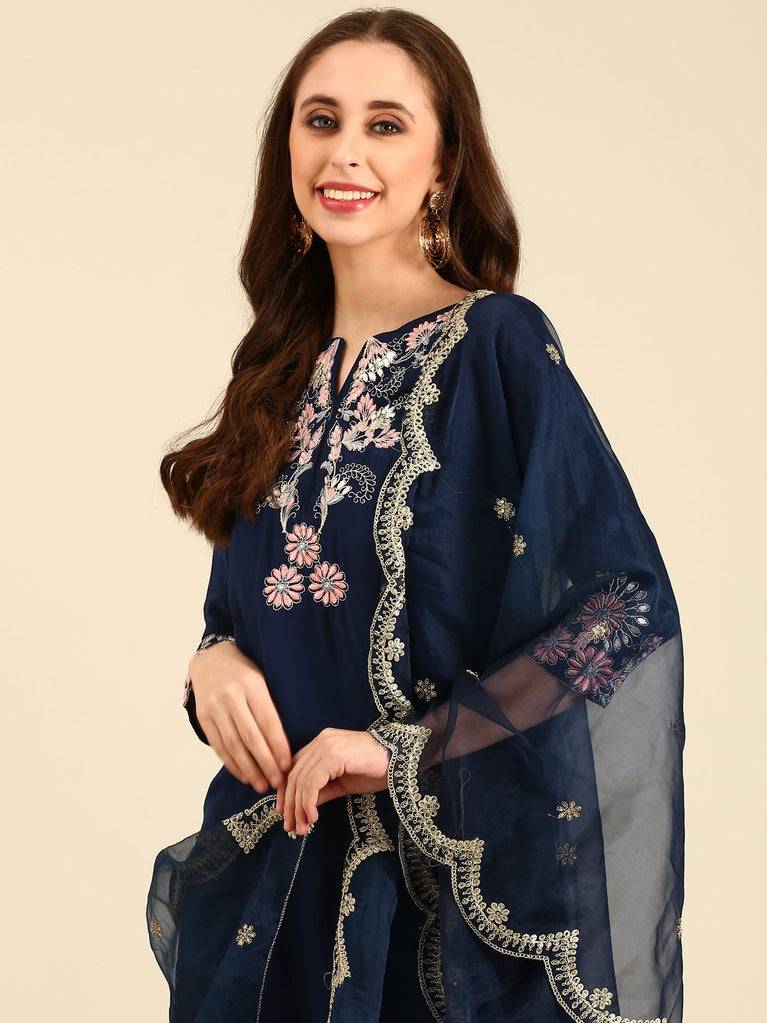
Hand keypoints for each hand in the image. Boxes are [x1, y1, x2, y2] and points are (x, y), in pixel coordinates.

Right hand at [189, 642, 291, 793]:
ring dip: (249, 769)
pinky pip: (218, 745)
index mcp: (252, 685)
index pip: (268, 721)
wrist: (211, 658)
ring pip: (233, 745)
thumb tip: (285, 743)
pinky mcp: (203, 717)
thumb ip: (270, 706)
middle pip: (250, 737)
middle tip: (277, 782)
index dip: (278, 746)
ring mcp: (215, 707)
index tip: (287, 765)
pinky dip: (231, 763)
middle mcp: (231, 696)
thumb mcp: (262, 679)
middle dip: (265, 763)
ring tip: (261, 784)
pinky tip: (243, 775)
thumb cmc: (244, 671)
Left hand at [277, 728, 390, 836]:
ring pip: (301, 781)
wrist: (400, 761)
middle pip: (294, 775)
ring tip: (302, 828)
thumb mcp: (342, 783)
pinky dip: (309, 803)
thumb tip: (301, 807)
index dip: (285, 792)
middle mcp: (321, 740)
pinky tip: (313, 817)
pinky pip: (312, 783)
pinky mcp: (333, 755)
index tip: (283, 813)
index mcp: (321, 743)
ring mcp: (326, 745)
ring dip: (299, 808)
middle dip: (290, 805)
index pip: (293, 767)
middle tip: (291, 827)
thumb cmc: (375, 770)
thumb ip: (321, 790)